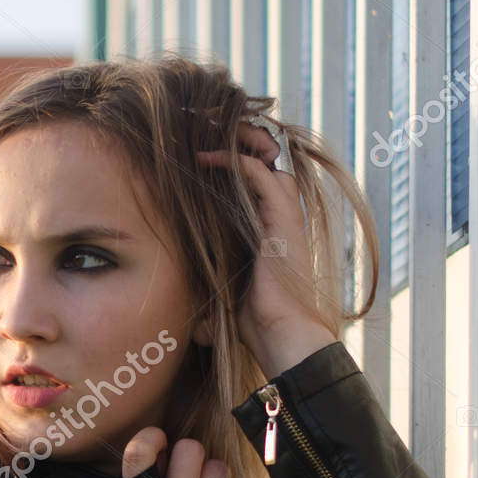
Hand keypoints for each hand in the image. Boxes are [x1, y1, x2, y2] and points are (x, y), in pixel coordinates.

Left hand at [194, 121, 335, 376]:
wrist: (282, 337)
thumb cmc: (256, 327)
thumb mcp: (226, 301)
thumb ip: (212, 298)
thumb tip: (191, 326)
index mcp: (272, 234)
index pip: (259, 185)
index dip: (234, 167)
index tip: (199, 163)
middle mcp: (282, 221)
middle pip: (268, 165)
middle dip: (241, 147)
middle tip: (205, 143)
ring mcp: (286, 218)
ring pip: (267, 162)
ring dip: (239, 145)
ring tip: (206, 141)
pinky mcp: (282, 220)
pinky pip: (260, 174)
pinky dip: (235, 160)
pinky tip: (206, 158)